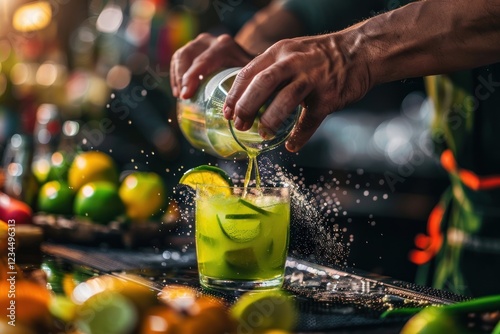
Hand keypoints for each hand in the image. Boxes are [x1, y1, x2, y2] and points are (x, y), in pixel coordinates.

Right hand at [169, 33, 253, 98]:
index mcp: (224, 46)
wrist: (251, 59)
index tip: (185, 96)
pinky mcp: (193, 47)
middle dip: (181, 78)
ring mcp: (200, 42)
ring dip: (177, 77)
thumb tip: (238, 113)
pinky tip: (179, 90)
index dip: (191, 78)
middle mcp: (211, 40)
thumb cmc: (251, 73)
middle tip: (182, 97)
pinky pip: (178, 58)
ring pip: (179, 56)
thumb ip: (246, 88)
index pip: (202, 61)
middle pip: (186, 55)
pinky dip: (176, 75)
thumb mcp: (251, 78)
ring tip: (180, 96)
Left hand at [223, 33, 371, 151]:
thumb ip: (270, 71)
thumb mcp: (291, 53)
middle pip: (262, 84)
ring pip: (285, 99)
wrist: (359, 52)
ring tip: (263, 134)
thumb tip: (247, 99)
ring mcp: (313, 78)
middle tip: (240, 125)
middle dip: (246, 107)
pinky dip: (299, 136)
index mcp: (279, 52)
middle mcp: (293, 62)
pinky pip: (310, 120)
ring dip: (270, 120)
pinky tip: (292, 145)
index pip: (248, 72)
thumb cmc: (319, 57)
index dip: (235, 95)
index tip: (227, 113)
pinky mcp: (329, 96)